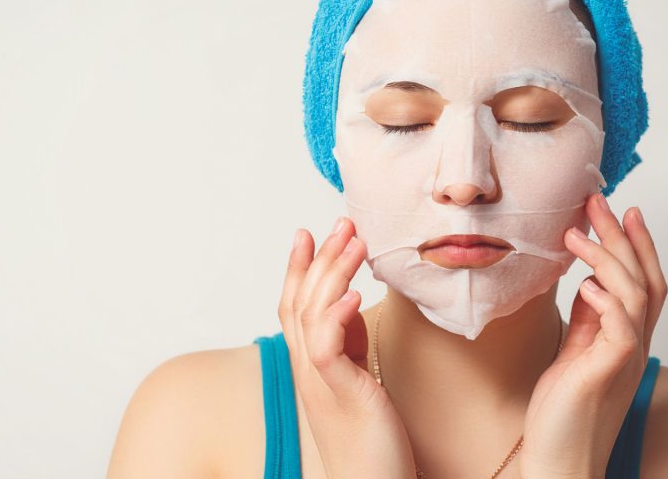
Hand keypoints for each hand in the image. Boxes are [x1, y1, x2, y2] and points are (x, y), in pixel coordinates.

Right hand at [278, 216, 416, 478]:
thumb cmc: (371, 444)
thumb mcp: (358, 382)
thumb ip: (348, 348)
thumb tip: (349, 311)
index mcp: (312, 367)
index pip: (295, 307)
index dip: (299, 268)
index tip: (308, 233)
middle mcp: (308, 371)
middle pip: (300, 302)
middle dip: (319, 258)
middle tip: (340, 222)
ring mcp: (320, 384)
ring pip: (311, 316)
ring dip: (331, 274)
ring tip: (352, 240)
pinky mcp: (340, 397)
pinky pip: (327, 350)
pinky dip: (336, 318)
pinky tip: (352, 293)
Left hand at [519, 193, 667, 478]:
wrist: (560, 458)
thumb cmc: (563, 410)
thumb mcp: (574, 353)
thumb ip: (588, 321)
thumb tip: (588, 283)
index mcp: (625, 338)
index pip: (644, 282)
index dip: (638, 245)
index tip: (624, 211)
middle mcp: (633, 345)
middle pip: (643, 279)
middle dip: (622, 237)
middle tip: (598, 202)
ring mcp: (623, 359)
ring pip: (635, 297)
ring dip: (607, 259)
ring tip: (576, 234)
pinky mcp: (606, 373)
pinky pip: (621, 331)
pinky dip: (608, 303)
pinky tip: (587, 284)